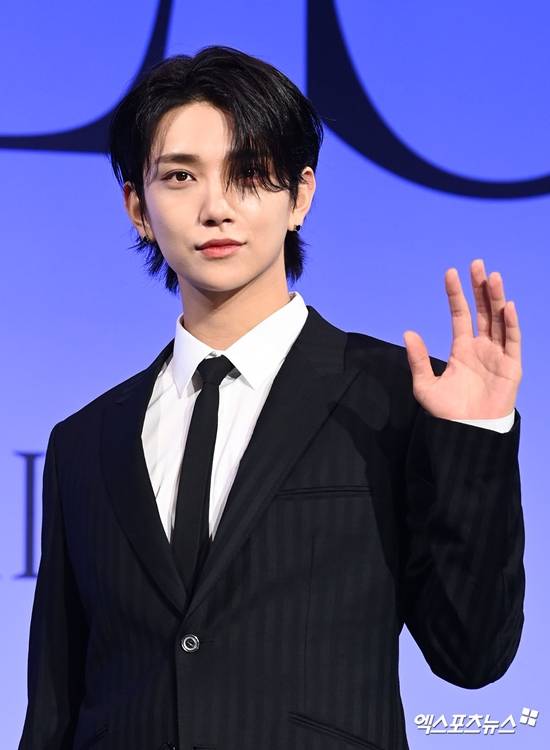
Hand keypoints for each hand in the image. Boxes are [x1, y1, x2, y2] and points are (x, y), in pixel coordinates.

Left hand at [403, 259, 521, 419]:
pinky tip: (506, 306)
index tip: (450, 273)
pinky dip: (511, 324)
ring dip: (496, 298)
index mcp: (462, 349)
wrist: (467, 434)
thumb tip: (408, 332)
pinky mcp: (511, 367)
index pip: (460, 315)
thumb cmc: (447, 413)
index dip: (456, 294)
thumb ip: (418, 360)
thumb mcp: (425, 385)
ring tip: (492, 276)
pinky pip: (512, 341)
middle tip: (477, 264)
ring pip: (499, 320)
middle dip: (480, 288)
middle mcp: (482, 347)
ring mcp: (498, 355)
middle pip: (483, 311)